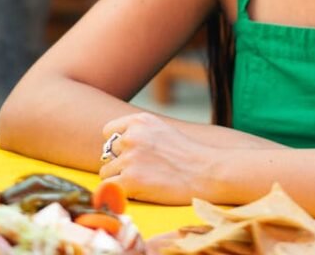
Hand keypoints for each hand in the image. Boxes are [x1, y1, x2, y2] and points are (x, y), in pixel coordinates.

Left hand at [98, 112, 215, 204]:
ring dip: (120, 180)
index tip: (129, 155)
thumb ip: (139, 133)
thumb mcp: (162, 130)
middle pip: (106, 154)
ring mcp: (130, 158)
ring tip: (144, 183)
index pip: (108, 132)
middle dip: (119, 164)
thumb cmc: (188, 155)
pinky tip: (139, 192)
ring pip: (106, 173)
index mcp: (139, 121)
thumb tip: (115, 145)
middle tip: (142, 172)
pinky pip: (110, 189)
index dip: (116, 146)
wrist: (208, 172)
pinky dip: (120, 193)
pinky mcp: (131, 180)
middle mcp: (131, 136)